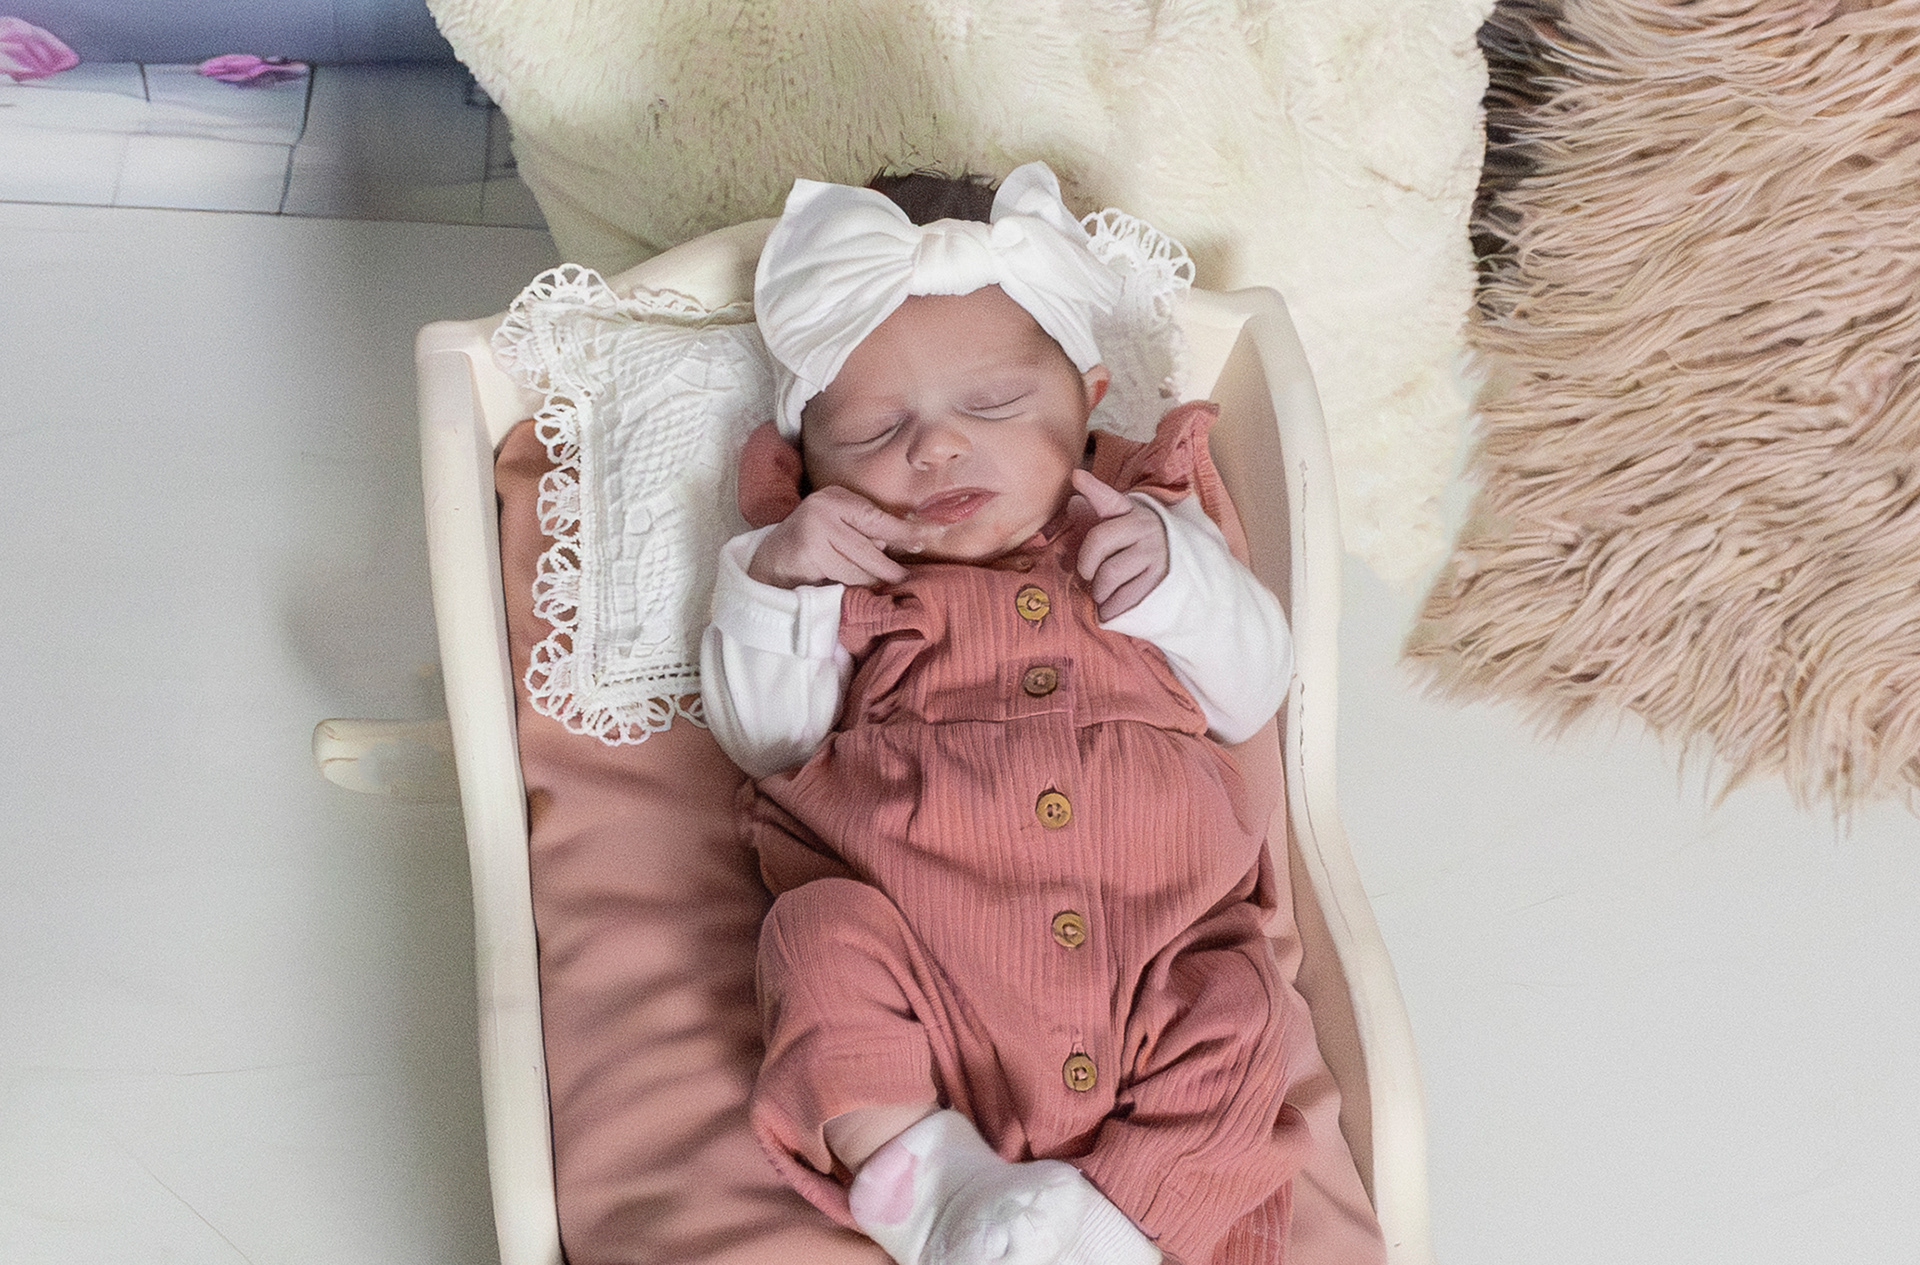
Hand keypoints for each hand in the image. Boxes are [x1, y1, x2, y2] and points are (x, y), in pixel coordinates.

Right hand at [747, 485, 934, 588]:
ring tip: (876, 589)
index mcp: (836, 498)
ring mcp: (815, 530)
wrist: (768, 565)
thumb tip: (903, 541)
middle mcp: (825, 508)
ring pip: (861, 566)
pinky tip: (851, 593)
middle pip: (873, 543)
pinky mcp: (808, 554)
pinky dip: (852, 589)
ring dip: (871, 581)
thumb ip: (865, 532)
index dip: (905, 530)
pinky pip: (845, 579)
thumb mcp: (838, 530)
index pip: (878, 517)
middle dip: (891, 566)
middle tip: (906, 579)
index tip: (932, 535)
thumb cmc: (811, 548)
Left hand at [1071, 469, 1168, 619]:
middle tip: (1088, 575)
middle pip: (1098, 541)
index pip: (1109, 498)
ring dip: (1098, 591)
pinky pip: (1124, 599)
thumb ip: (1094, 513)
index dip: (1092, 487)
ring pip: (1109, 575)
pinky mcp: (1162, 581)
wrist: (1179, 567)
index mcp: (1129, 511)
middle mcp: (1145, 527)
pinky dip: (1110, 609)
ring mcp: (1156, 553)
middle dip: (1085, 564)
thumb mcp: (1118, 524)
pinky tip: (1112, 607)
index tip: (1077, 476)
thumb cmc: (1133, 546)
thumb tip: (1073, 503)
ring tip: (1102, 592)